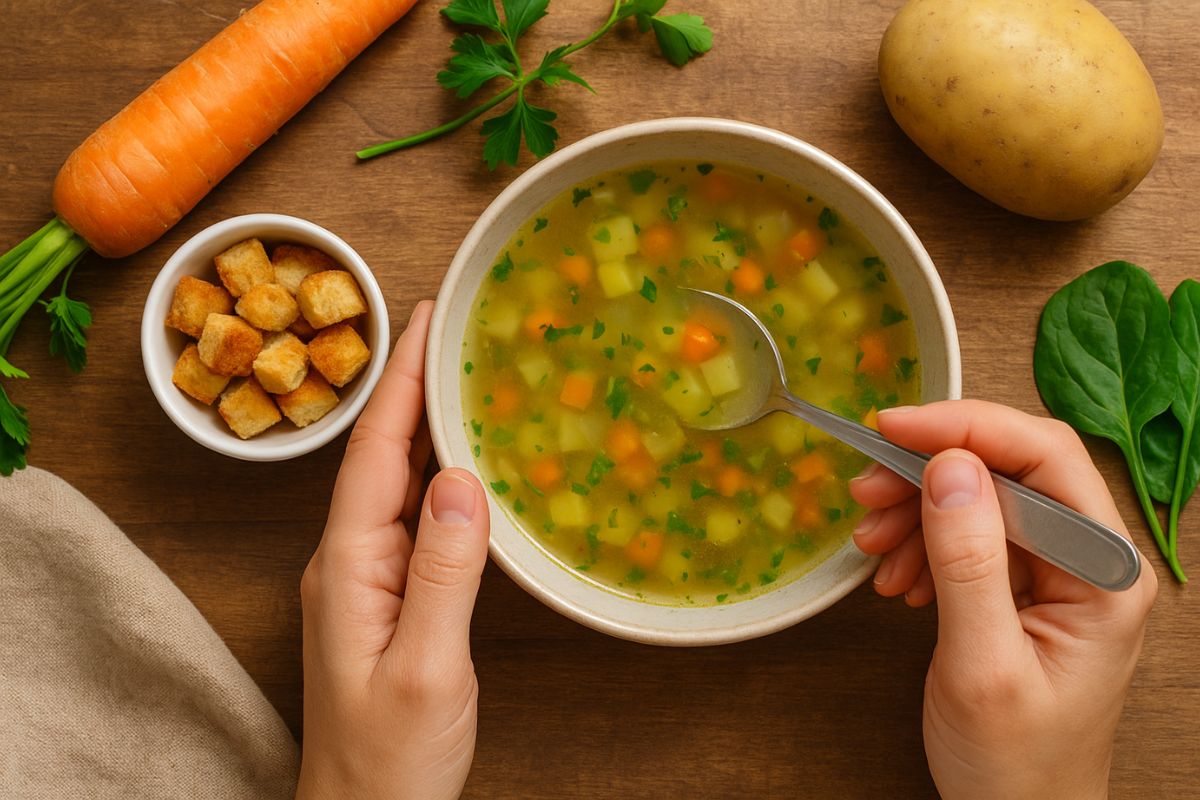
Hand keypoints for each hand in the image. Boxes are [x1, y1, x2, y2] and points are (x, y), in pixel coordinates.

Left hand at [296, 301, 489, 799]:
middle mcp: (346, 561)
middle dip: (412, 384)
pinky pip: (408, 516)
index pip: (376, 451)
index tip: (428, 318)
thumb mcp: (427, 667)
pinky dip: (435, 474)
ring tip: (462, 375)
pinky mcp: (383, 599)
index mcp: (347, 565)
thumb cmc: (392, 758)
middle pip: (380, 454)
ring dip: (424, 425)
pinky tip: (462, 463)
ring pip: (394, 482)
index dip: (401, 379)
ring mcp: (361, 580)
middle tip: (454, 328)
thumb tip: (463, 480)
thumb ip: (443, 573)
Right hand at [849, 400, 1156, 799]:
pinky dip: (920, 542)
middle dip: (928, 471)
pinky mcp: (1022, 588)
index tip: (891, 429)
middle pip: (1008, 469)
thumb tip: (949, 467)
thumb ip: (969, 562)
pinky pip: (967, 536)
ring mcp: (1057, 574)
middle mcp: (1089, 561)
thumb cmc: (1015, 765)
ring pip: (980, 498)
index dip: (965, 428)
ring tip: (871, 546)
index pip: (1044, 457)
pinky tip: (897, 576)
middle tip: (864, 493)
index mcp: (1106, 574)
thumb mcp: (982, 666)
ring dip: (916, 509)